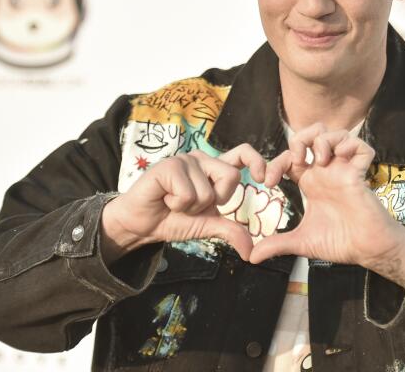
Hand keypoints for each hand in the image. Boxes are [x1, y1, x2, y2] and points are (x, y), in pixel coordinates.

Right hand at [101, 144, 265, 264]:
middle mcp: (202, 159)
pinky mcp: (168, 166)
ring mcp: (185, 160)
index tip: (263, 178)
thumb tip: (252, 251)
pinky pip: (188, 194)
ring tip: (174, 203)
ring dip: (191, 207)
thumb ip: (230, 231)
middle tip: (193, 204)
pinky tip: (165, 199)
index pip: (243, 153)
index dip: (257, 160)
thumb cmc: (173, 220)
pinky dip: (177, 205)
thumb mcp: (207, 226)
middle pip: (231, 177)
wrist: (141, 225)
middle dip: (215, 201)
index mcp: (214, 169)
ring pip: (207, 192)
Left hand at [249, 124, 404, 287]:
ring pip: (337, 134)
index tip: (268, 182)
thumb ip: (277, 245)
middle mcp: (327, 172)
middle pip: (314, 135)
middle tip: (298, 159)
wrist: (366, 251)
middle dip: (302, 139)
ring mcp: (345, 171)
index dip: (276, 163)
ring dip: (324, 140)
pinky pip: (362, 147)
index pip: (290, 158)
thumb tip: (251, 258)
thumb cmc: (339, 242)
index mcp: (311, 183)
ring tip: (320, 160)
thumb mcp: (301, 242)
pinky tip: (341, 158)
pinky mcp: (362, 175)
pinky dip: (352, 146)